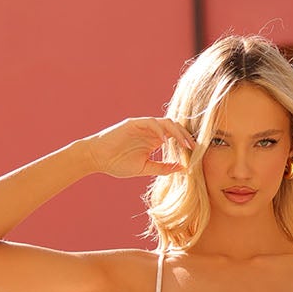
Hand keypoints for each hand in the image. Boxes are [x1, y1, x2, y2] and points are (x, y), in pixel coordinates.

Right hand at [82, 116, 197, 180]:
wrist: (96, 158)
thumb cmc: (117, 164)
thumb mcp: (145, 168)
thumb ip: (163, 168)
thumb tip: (182, 168)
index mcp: (154, 140)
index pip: (175, 136)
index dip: (186, 143)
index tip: (196, 154)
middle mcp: (150, 131)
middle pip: (174, 127)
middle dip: (186, 136)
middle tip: (195, 148)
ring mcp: (142, 126)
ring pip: (165, 123)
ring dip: (177, 133)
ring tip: (184, 145)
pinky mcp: (134, 123)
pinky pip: (151, 123)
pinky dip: (160, 131)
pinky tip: (165, 142)